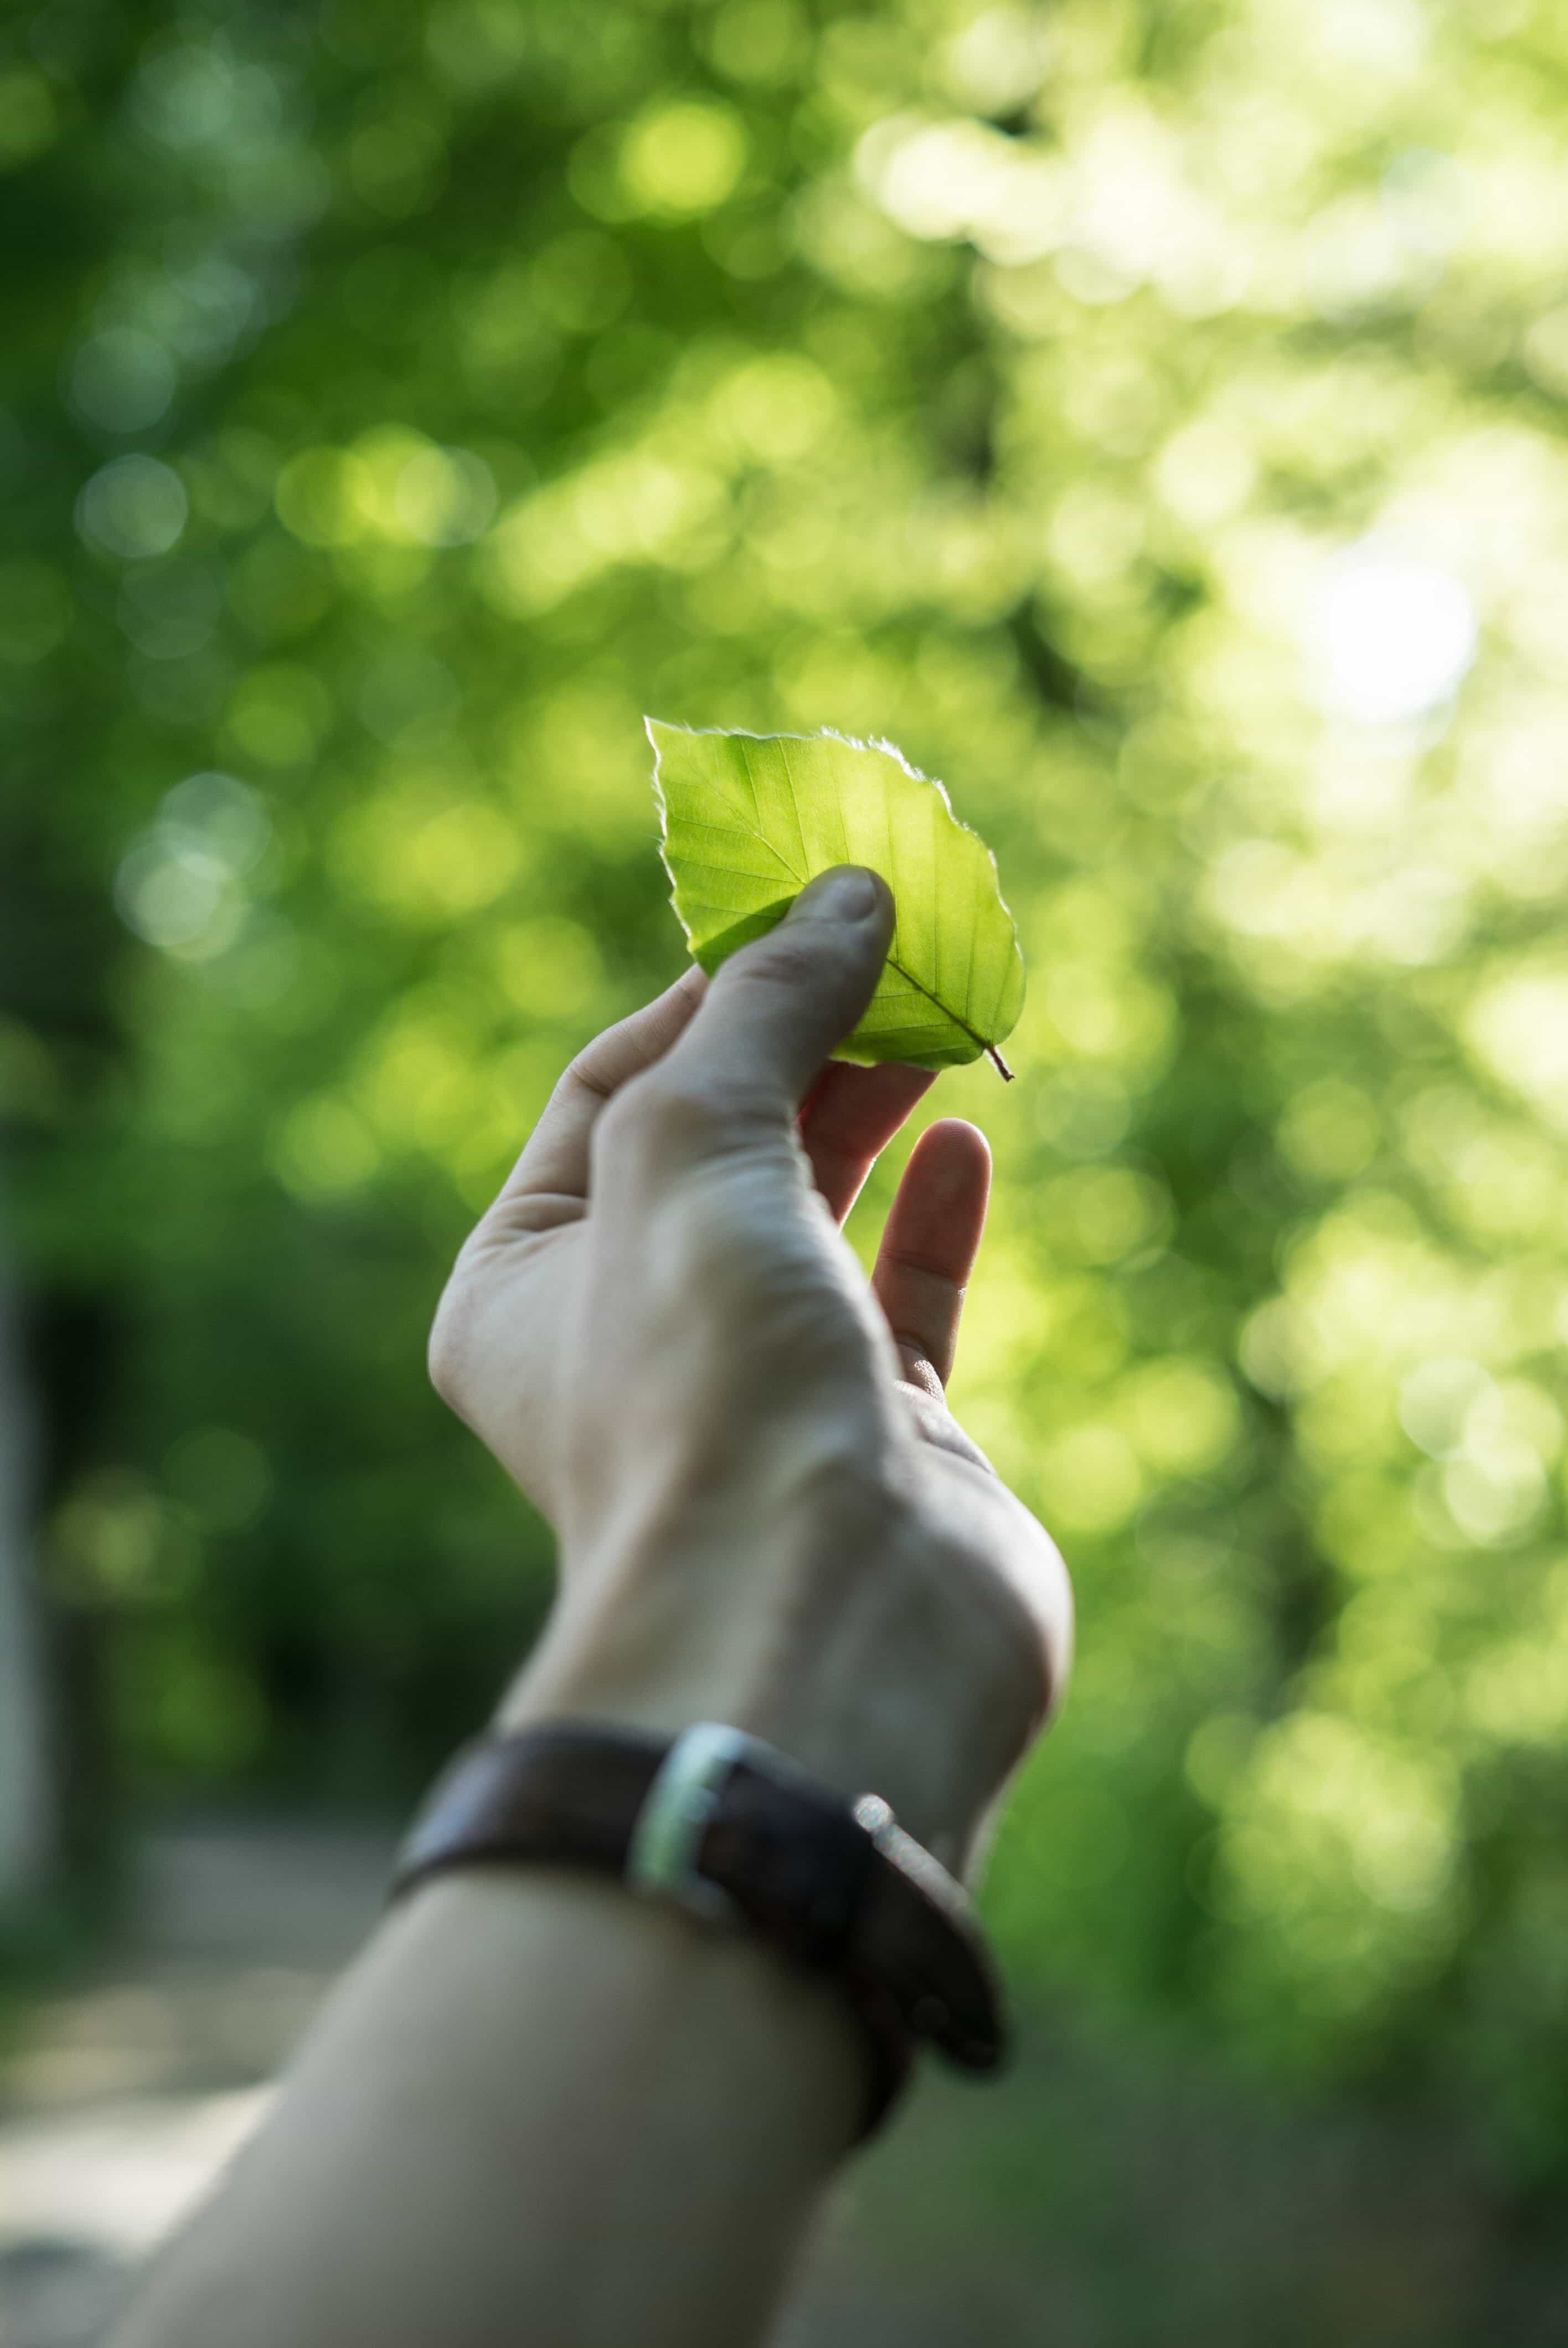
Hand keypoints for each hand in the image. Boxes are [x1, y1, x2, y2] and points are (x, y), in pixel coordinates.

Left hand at [429, 869, 1070, 1872]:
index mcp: (522, 1284)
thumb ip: (766, 1007)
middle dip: (802, 1039)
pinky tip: (968, 1141)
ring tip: (939, 1019)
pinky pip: (904, 1298)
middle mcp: (629, 1338)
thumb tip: (849, 893)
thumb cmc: (705, 1378)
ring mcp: (759, 1388)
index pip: (606, 1089)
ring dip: (872, 1110)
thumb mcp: (694, 1143)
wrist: (824, 1618)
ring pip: (817, 1212)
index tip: (803, 915)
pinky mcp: (879, 1434)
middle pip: (721, 1142)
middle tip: (894, 951)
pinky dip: (933, 1213)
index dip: (705, 992)